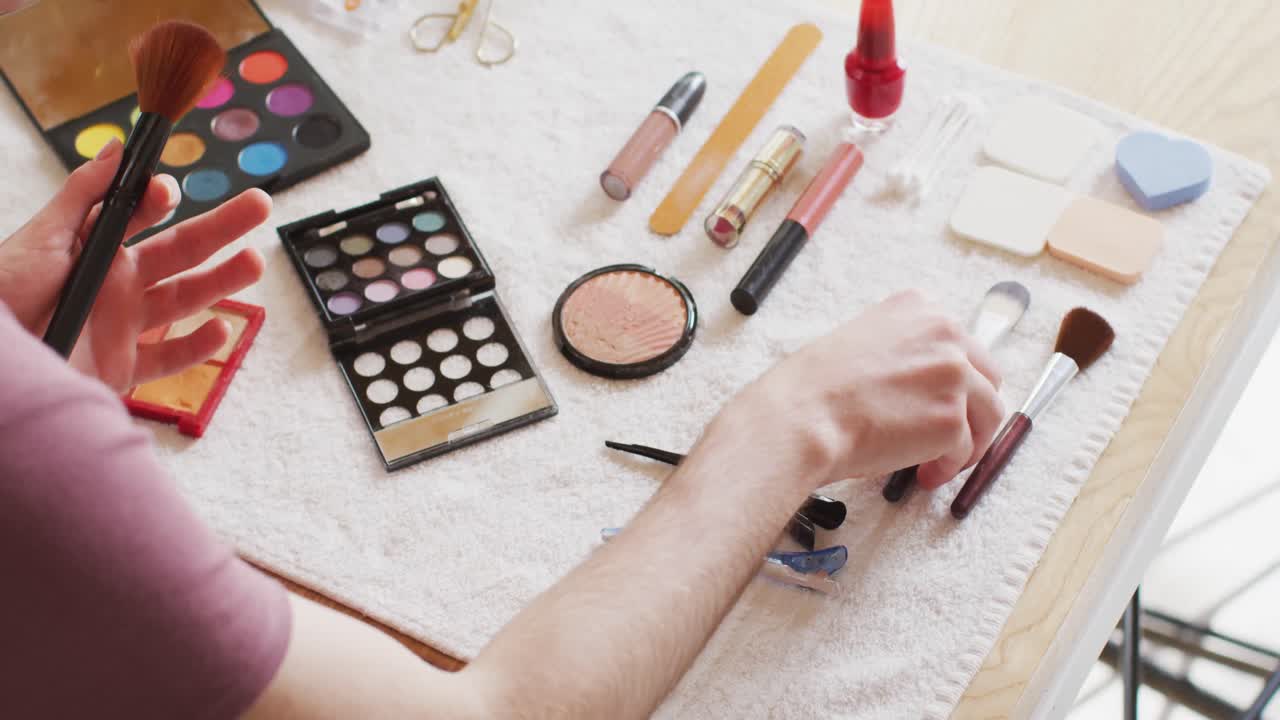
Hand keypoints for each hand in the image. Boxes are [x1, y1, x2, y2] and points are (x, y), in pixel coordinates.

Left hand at [0, 138, 269, 391]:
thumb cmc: (4, 296)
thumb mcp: (40, 238)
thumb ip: (82, 194)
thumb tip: (118, 148)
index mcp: (96, 249)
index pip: (141, 217)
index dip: (160, 200)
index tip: (167, 189)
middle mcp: (117, 285)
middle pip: (181, 253)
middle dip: (222, 227)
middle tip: (259, 204)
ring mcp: (123, 326)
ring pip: (186, 300)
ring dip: (223, 280)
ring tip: (254, 262)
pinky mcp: (123, 368)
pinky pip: (169, 358)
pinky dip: (198, 346)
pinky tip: (221, 327)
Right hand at [732, 290, 1003, 491]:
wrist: (801, 418)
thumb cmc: (814, 389)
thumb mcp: (861, 343)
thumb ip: (902, 351)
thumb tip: (923, 385)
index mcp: (919, 307)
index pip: (962, 345)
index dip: (955, 382)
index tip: (941, 402)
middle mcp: (945, 332)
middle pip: (987, 377)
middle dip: (972, 412)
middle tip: (951, 438)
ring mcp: (953, 374)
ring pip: (988, 415)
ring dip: (968, 443)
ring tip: (938, 463)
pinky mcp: (952, 418)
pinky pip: (965, 450)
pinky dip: (946, 467)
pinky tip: (922, 475)